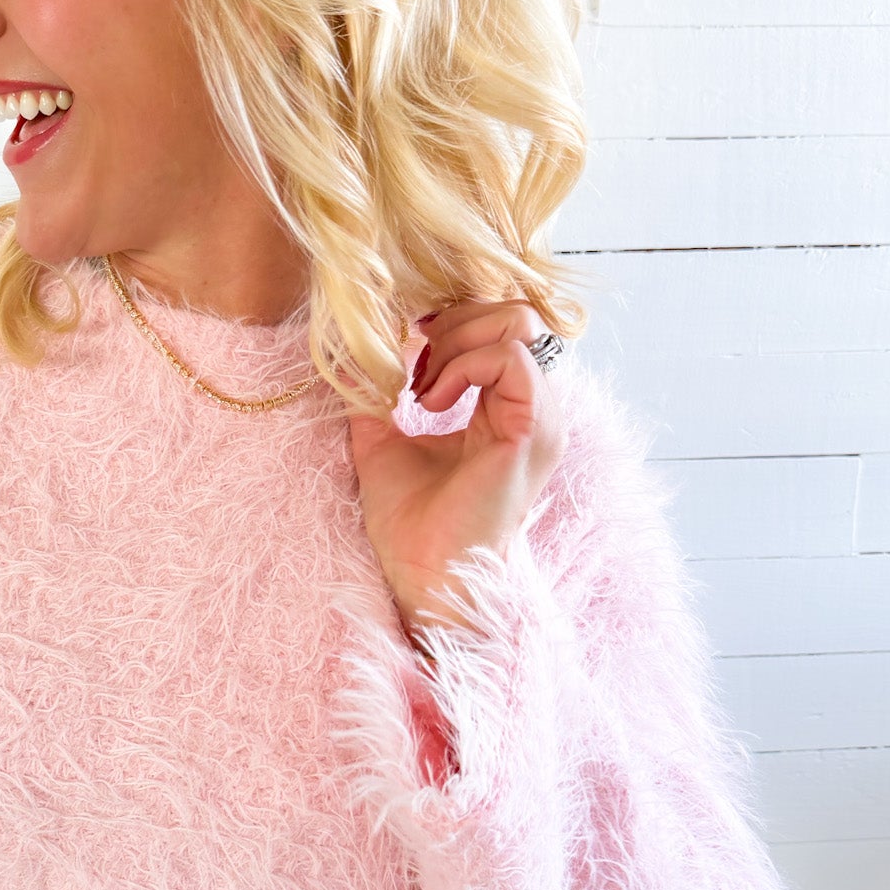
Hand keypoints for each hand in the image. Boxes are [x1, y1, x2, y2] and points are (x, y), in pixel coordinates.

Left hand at [345, 298, 566, 637]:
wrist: (422, 574)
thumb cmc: (409, 522)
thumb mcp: (382, 441)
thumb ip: (375, 393)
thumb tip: (350, 351)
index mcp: (508, 409)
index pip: (502, 328)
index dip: (453, 322)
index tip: (409, 352)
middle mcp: (533, 409)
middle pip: (518, 314)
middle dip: (457, 321)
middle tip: (416, 365)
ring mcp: (538, 418)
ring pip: (519, 325)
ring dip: (457, 341)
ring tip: (422, 389)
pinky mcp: (530, 430)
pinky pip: (510, 359)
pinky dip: (462, 365)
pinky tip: (431, 404)